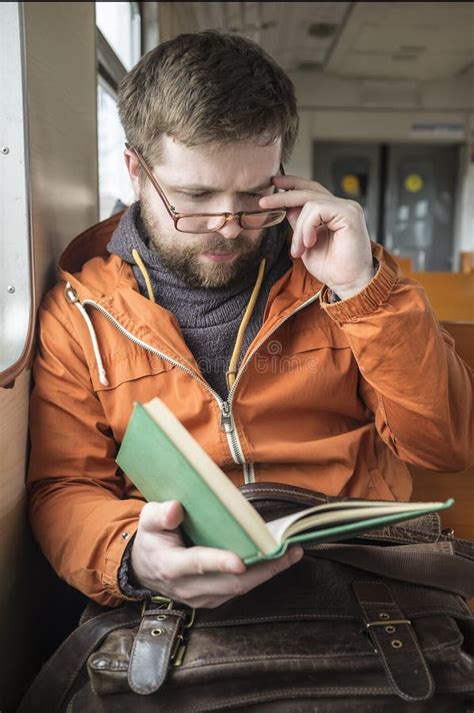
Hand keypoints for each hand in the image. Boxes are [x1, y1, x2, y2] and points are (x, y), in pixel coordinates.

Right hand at [130, 501, 303, 608]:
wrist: (145, 569)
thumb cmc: (151, 539)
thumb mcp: (148, 520)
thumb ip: (159, 515)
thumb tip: (175, 509)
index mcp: (171, 565)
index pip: (197, 564)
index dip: (219, 562)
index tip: (240, 561)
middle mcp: (188, 587)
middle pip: (230, 582)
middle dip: (262, 568)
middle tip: (288, 551)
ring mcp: (202, 597)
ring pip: (240, 589)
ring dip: (267, 572)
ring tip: (292, 553)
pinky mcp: (213, 599)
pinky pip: (240, 590)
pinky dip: (260, 576)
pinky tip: (277, 560)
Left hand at [260, 175, 374, 299]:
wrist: (348, 283)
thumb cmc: (332, 268)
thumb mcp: (306, 243)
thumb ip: (299, 224)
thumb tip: (287, 209)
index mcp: (333, 212)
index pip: (311, 190)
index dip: (292, 185)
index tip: (274, 184)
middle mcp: (342, 206)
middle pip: (308, 190)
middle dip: (283, 196)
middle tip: (263, 203)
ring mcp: (347, 208)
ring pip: (309, 203)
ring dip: (298, 229)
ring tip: (299, 249)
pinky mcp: (349, 213)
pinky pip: (317, 210)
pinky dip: (307, 227)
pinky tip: (309, 243)